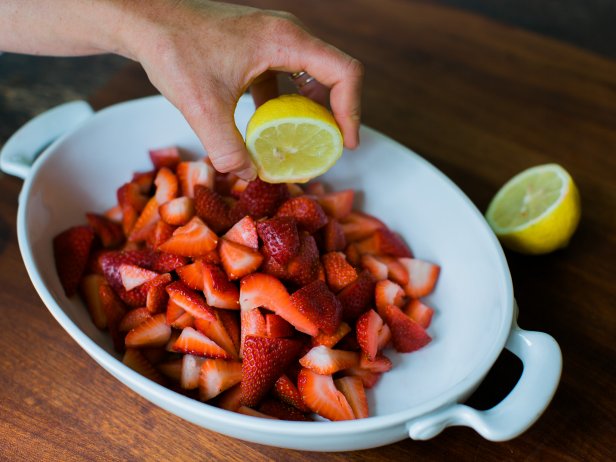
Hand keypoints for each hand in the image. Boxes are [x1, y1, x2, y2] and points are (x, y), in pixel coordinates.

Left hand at [122, 1, 363, 179]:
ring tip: (303, 142)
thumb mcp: (202, 108)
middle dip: (334, 115)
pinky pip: (288, 75)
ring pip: (312, 74)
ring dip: (312, 109)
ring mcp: (274, 37)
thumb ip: (228, 149)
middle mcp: (287, 34)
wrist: (146, 21)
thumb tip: (250, 176)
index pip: (344, 72)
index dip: (352, 111)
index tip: (345, 144)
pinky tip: (270, 126)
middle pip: (333, 74)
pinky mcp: (259, 45)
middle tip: (326, 149)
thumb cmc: (174, 50)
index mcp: (285, 40)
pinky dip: (287, 102)